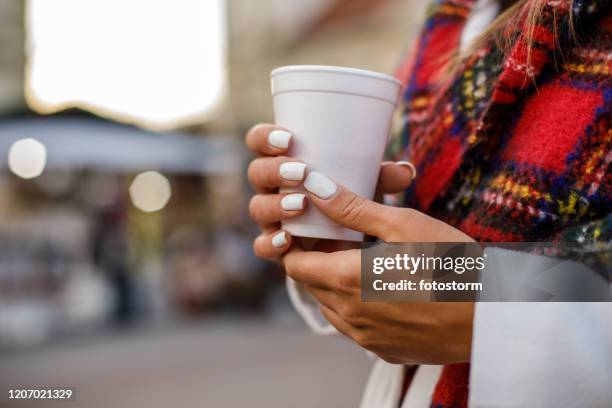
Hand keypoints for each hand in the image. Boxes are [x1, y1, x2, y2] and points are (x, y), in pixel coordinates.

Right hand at [245, 123, 414, 258]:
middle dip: (274, 170)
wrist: (346, 243)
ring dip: (275, 204)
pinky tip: (286, 240)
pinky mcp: (276, 247)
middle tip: (300, 172)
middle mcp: (272, 188)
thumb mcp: (365, 186)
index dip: (265, 137)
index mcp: (283, 161)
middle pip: (257, 174)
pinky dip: (271, 243)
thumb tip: (406, 172)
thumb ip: (380, 178)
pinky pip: (262, 246)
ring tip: (301, 204)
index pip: (260, 142)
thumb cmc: (352, 200)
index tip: (289, 138)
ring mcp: (271, 218)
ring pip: (258, 208)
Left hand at [283, 172, 474, 363]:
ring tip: (366, 263)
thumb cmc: (450, 262)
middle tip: (344, 239)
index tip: (314, 230)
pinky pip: (355, 328)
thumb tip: (315, 188)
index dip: (298, 245)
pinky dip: (357, 308)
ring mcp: (367, 338)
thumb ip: (352, 209)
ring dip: (336, 286)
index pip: (295, 264)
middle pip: (312, 285)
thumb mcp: (401, 224)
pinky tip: (385, 290)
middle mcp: (349, 316)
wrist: (493, 314)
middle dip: (318, 262)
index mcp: (346, 280)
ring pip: (332, 308)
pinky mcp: (385, 351)